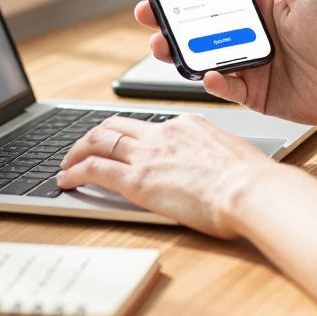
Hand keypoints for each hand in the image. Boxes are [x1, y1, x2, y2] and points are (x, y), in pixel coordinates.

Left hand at [56, 114, 278, 237]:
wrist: (250, 190)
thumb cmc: (251, 181)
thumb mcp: (230, 155)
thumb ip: (210, 156)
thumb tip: (210, 168)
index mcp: (186, 125)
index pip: (146, 125)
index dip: (125, 133)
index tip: (118, 142)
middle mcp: (162, 133)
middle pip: (115, 126)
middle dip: (93, 136)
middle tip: (82, 148)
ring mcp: (147, 155)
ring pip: (98, 142)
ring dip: (77, 152)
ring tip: (66, 164)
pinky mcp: (137, 180)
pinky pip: (95, 169)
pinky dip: (75, 172)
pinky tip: (65, 181)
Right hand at [138, 0, 316, 126]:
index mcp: (261, 8)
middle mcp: (251, 37)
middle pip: (200, 29)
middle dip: (170, 23)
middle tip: (149, 16)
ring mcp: (251, 66)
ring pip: (205, 59)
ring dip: (181, 52)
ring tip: (163, 46)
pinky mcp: (256, 95)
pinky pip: (226, 88)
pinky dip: (213, 82)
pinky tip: (207, 73)